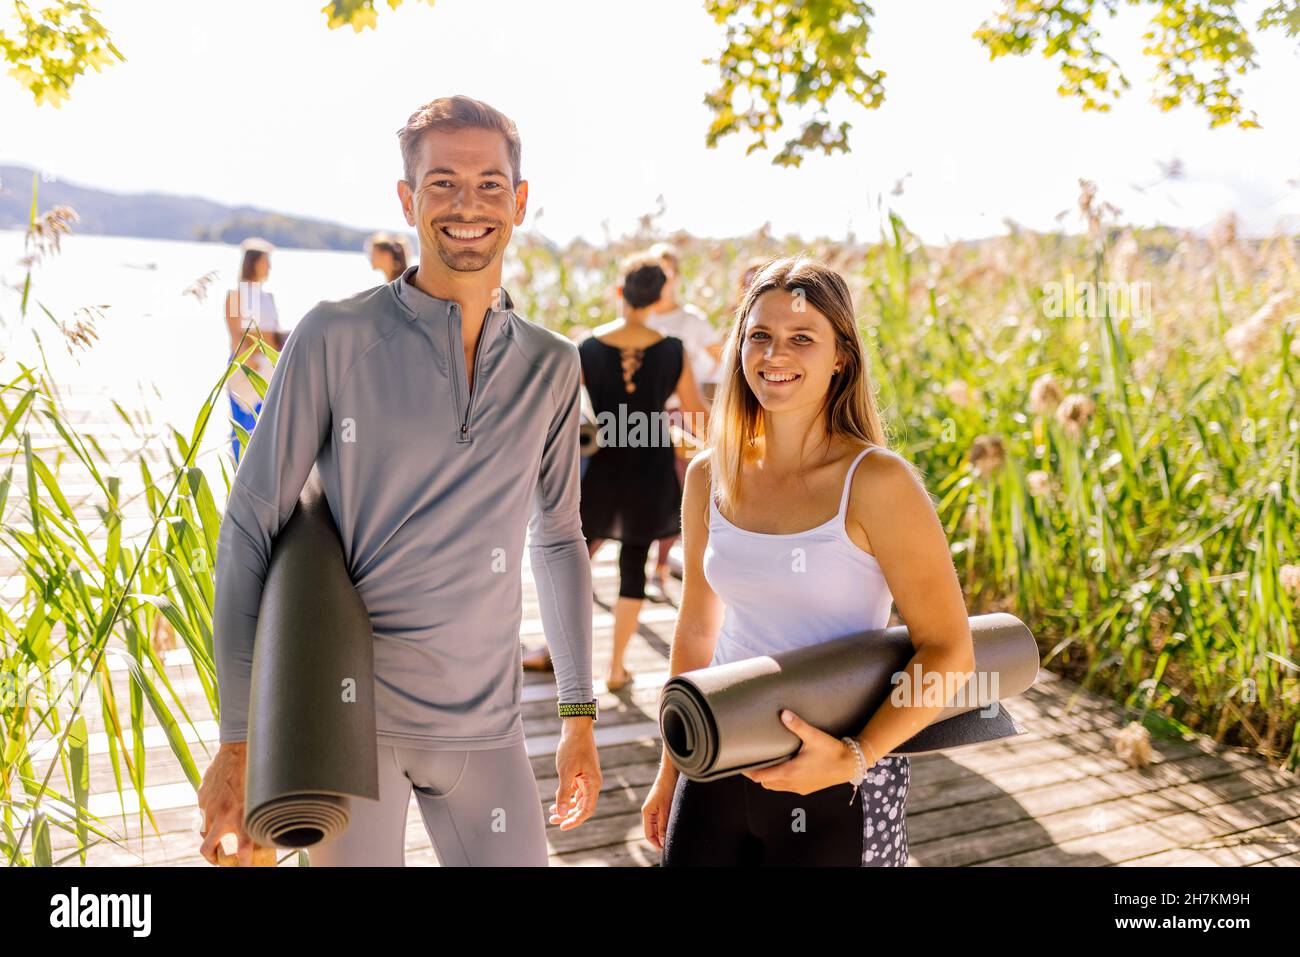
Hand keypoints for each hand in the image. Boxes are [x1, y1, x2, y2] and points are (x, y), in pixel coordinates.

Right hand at [197, 742, 263, 864]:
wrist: (240, 748)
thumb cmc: (257, 772)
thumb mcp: (262, 797)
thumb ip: (258, 816)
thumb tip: (264, 832)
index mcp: (242, 816)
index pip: (242, 851)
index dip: (244, 863)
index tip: (245, 866)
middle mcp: (223, 814)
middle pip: (207, 849)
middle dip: (212, 858)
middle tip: (219, 859)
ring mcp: (209, 806)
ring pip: (205, 829)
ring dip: (213, 831)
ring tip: (223, 825)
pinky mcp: (202, 796)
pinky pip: (204, 810)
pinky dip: (212, 810)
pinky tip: (224, 798)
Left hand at [550, 718, 600, 829]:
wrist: (576, 728)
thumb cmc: (572, 748)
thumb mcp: (565, 772)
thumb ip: (563, 794)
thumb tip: (561, 813)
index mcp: (593, 784)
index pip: (586, 810)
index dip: (575, 820)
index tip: (562, 826)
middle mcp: (592, 783)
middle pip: (582, 806)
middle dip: (568, 815)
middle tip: (553, 820)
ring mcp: (587, 778)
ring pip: (578, 799)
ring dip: (566, 806)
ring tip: (552, 812)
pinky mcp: (581, 773)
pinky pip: (575, 790)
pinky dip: (566, 796)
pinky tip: (555, 799)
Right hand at [641, 762, 678, 849]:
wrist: (670, 772)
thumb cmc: (667, 789)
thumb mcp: (666, 809)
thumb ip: (663, 825)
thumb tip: (663, 841)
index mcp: (647, 812)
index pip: (648, 834)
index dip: (656, 843)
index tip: (665, 849)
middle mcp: (649, 811)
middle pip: (653, 831)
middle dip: (660, 839)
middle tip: (670, 845)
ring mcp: (654, 807)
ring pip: (658, 825)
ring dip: (664, 832)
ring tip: (673, 836)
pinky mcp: (660, 804)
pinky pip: (661, 819)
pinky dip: (666, 824)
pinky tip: (674, 826)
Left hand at [742, 709, 857, 795]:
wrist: (851, 765)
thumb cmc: (832, 751)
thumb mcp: (814, 736)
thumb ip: (798, 725)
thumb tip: (783, 713)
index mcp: (790, 772)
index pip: (761, 776)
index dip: (748, 771)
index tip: (739, 763)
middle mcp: (792, 783)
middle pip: (766, 783)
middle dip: (757, 774)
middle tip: (752, 759)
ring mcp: (800, 788)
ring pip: (776, 787)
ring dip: (769, 778)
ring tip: (766, 762)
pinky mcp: (807, 789)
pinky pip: (787, 788)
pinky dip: (780, 781)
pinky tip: (784, 768)